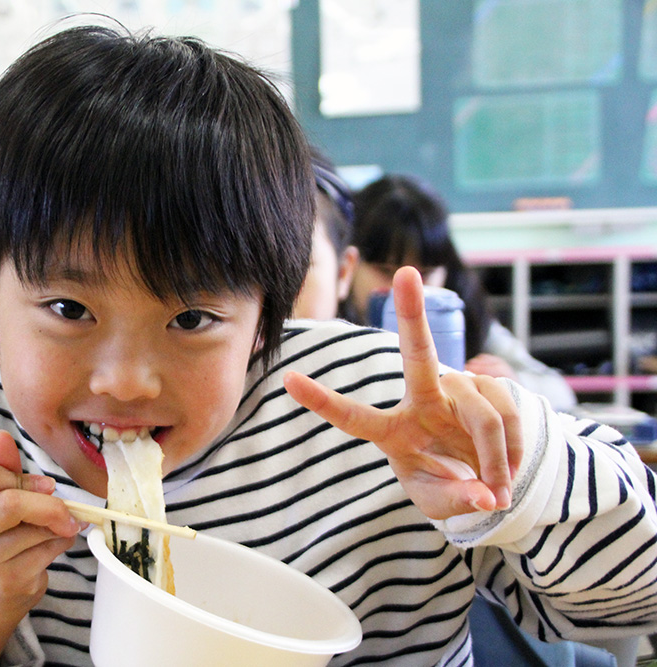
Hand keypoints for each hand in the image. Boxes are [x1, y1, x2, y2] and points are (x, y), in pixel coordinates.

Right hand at [0, 430, 82, 665]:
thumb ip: (1, 468)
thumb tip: (1, 437)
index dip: (22, 477)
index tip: (44, 486)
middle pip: (11, 504)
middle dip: (48, 503)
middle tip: (66, 508)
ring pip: (35, 529)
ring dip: (58, 525)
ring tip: (57, 527)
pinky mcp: (6, 582)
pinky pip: (48, 551)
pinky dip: (61, 542)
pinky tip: (53, 544)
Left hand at [284, 267, 522, 520]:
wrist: (484, 476)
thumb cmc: (447, 486)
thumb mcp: (440, 503)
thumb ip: (456, 501)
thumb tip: (484, 497)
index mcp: (393, 431)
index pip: (353, 417)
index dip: (322, 401)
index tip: (289, 380)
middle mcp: (423, 400)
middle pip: (418, 353)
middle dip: (412, 313)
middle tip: (405, 273)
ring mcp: (459, 389)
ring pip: (482, 415)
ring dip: (497, 457)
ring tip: (500, 489)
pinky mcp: (492, 387)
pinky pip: (509, 414)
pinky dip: (515, 449)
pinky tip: (512, 468)